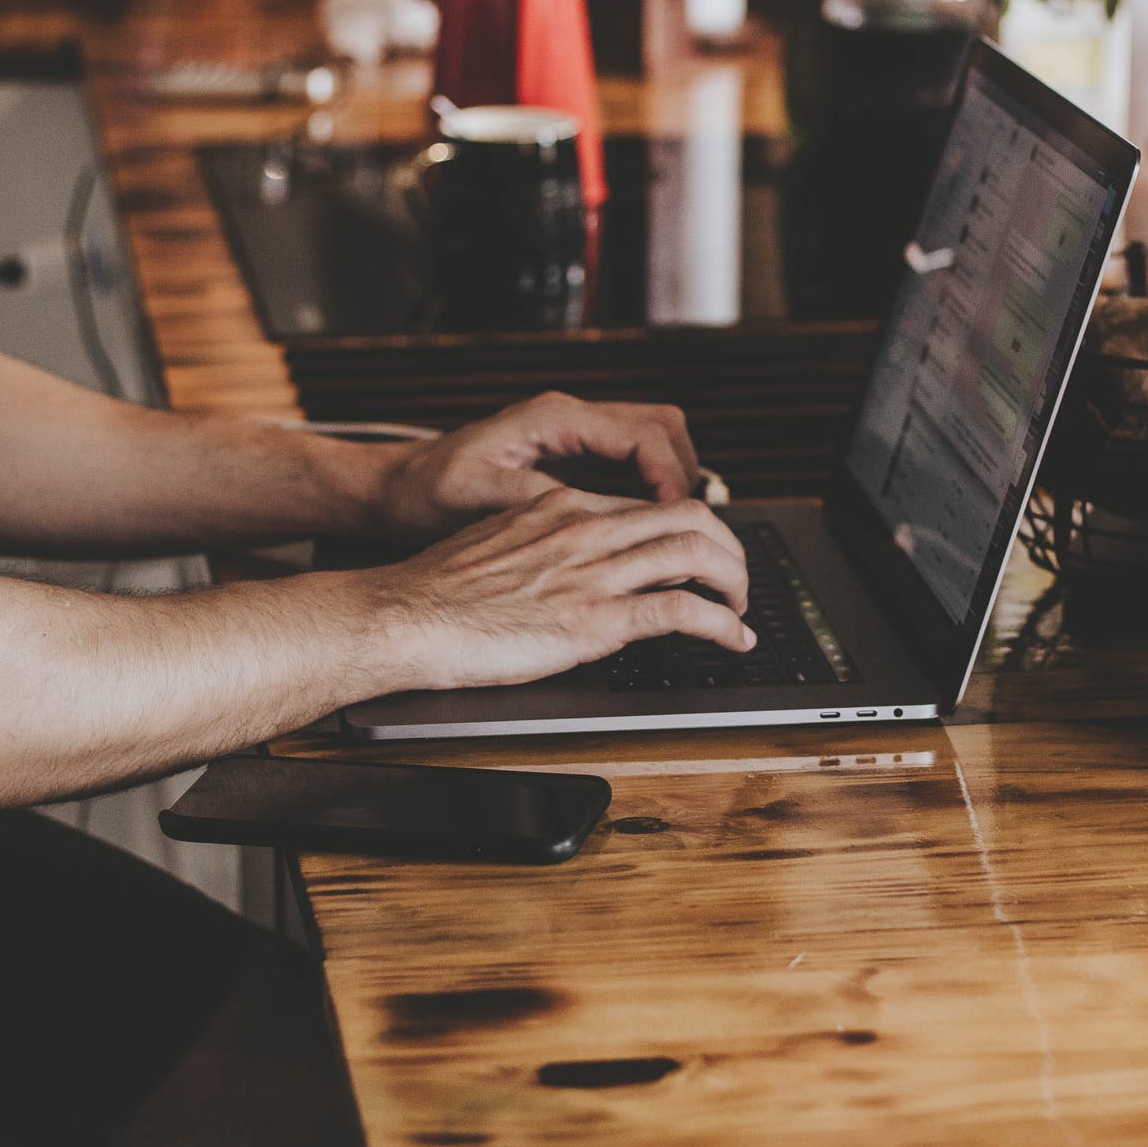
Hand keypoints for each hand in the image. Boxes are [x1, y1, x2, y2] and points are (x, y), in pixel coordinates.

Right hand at [364, 488, 752, 690]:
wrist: (404, 615)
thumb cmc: (436, 592)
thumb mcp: (497, 545)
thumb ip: (542, 547)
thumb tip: (567, 568)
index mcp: (561, 508)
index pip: (648, 506)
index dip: (689, 529)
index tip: (701, 554)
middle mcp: (586, 530)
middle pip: (689, 517)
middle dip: (728, 547)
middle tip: (736, 579)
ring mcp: (594, 573)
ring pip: (697, 555)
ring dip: (735, 584)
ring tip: (742, 610)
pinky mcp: (596, 619)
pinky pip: (683, 612)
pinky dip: (723, 626)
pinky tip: (734, 640)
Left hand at [373, 392, 700, 545]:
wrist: (392, 492)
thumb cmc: (424, 493)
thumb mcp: (476, 498)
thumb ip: (536, 499)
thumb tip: (592, 514)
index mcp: (553, 419)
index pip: (643, 435)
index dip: (672, 478)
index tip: (680, 521)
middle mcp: (570, 419)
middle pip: (663, 429)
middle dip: (686, 475)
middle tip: (691, 528)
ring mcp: (573, 437)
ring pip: (653, 444)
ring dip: (672, 484)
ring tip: (676, 534)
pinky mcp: (569, 460)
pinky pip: (629, 467)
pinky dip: (648, 495)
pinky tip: (643, 534)